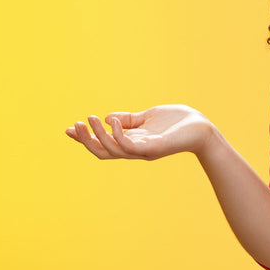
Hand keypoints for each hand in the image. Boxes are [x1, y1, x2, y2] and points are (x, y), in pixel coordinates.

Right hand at [65, 105, 214, 160]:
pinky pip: (130, 146)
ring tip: (89, 119)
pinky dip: (118, 135)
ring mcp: (144, 151)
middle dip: (86, 141)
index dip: (85, 139)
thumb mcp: (148, 117)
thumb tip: (108, 118)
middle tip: (74, 125)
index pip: (104, 144)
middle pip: (103, 152)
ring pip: (113, 150)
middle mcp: (136, 150)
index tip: (67, 130)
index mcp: (133, 142)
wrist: (202, 128)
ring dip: (98, 136)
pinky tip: (112, 121)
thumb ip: (129, 119)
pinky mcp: (154, 148)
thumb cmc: (178, 122)